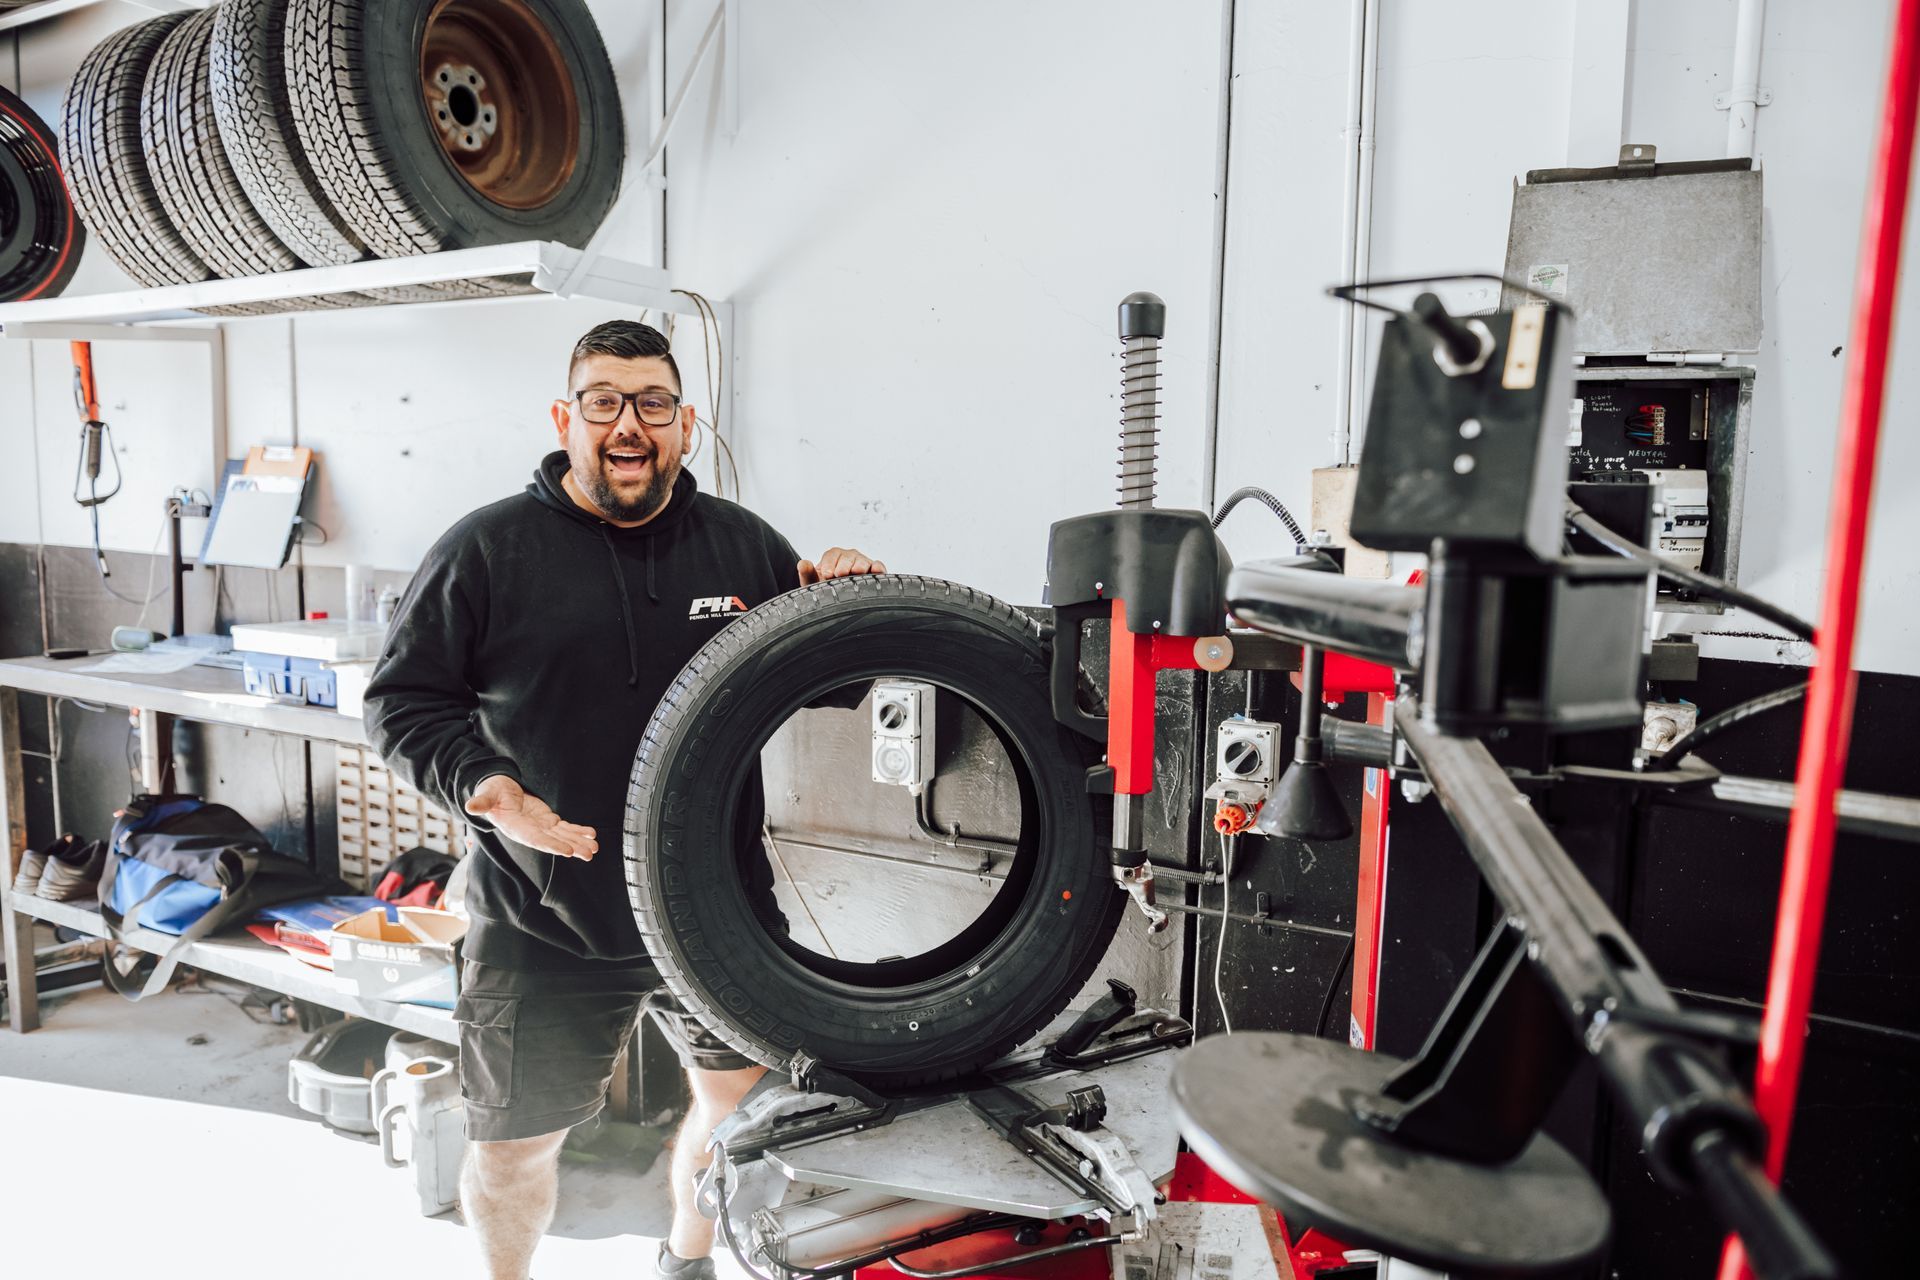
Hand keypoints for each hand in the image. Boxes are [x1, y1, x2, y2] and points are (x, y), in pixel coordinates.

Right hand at [464, 774, 598, 859]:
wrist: (497, 791)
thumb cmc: (491, 792)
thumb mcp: (486, 794)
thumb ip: (481, 801)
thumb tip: (470, 806)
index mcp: (516, 828)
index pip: (536, 839)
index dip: (552, 845)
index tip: (568, 851)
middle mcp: (530, 831)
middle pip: (553, 842)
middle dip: (572, 847)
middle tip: (589, 854)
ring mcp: (540, 826)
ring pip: (562, 836)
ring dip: (579, 842)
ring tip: (593, 848)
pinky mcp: (547, 820)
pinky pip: (565, 827)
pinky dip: (578, 830)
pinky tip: (591, 834)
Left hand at [798, 547, 886, 584]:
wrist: (839, 601)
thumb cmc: (825, 590)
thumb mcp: (814, 584)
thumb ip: (807, 574)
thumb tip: (803, 563)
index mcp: (834, 557)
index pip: (832, 555)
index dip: (829, 563)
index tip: (826, 575)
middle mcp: (850, 557)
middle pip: (848, 556)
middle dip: (844, 564)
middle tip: (839, 574)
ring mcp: (863, 563)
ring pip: (862, 560)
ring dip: (859, 565)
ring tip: (856, 572)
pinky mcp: (876, 571)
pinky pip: (878, 566)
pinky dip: (878, 567)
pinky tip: (876, 571)